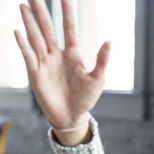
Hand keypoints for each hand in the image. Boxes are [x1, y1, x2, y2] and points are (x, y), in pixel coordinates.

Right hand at [14, 0, 110, 128]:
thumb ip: (102, 60)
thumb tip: (109, 41)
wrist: (72, 116)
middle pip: (48, 29)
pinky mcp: (35, 73)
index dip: (67, 13)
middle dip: (42, 12)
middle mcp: (57, 55)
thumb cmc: (86, 98)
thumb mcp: (98, 79)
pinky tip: (18, 31)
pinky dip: (23, 44)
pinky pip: (28, 55)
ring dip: (30, 22)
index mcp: (74, 55)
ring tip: (24, 6)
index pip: (69, 29)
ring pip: (36, 38)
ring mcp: (45, 62)